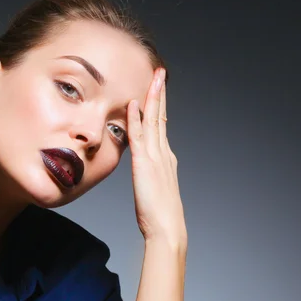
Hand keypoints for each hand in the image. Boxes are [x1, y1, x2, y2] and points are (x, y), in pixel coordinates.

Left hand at [127, 68, 186, 245]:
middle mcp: (163, 152)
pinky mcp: (144, 164)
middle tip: (160, 73)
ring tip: (154, 78)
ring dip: (152, 98)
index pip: (161, 125)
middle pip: (160, 116)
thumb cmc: (159, 213)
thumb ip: (150, 173)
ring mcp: (155, 156)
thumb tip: (143, 165)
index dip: (159, 106)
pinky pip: (139, 136)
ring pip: (153, 121)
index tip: (157, 89)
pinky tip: (133, 105)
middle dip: (160, 93)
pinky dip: (136, 119)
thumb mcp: (154, 187)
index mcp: (165, 157)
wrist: (167, 228)